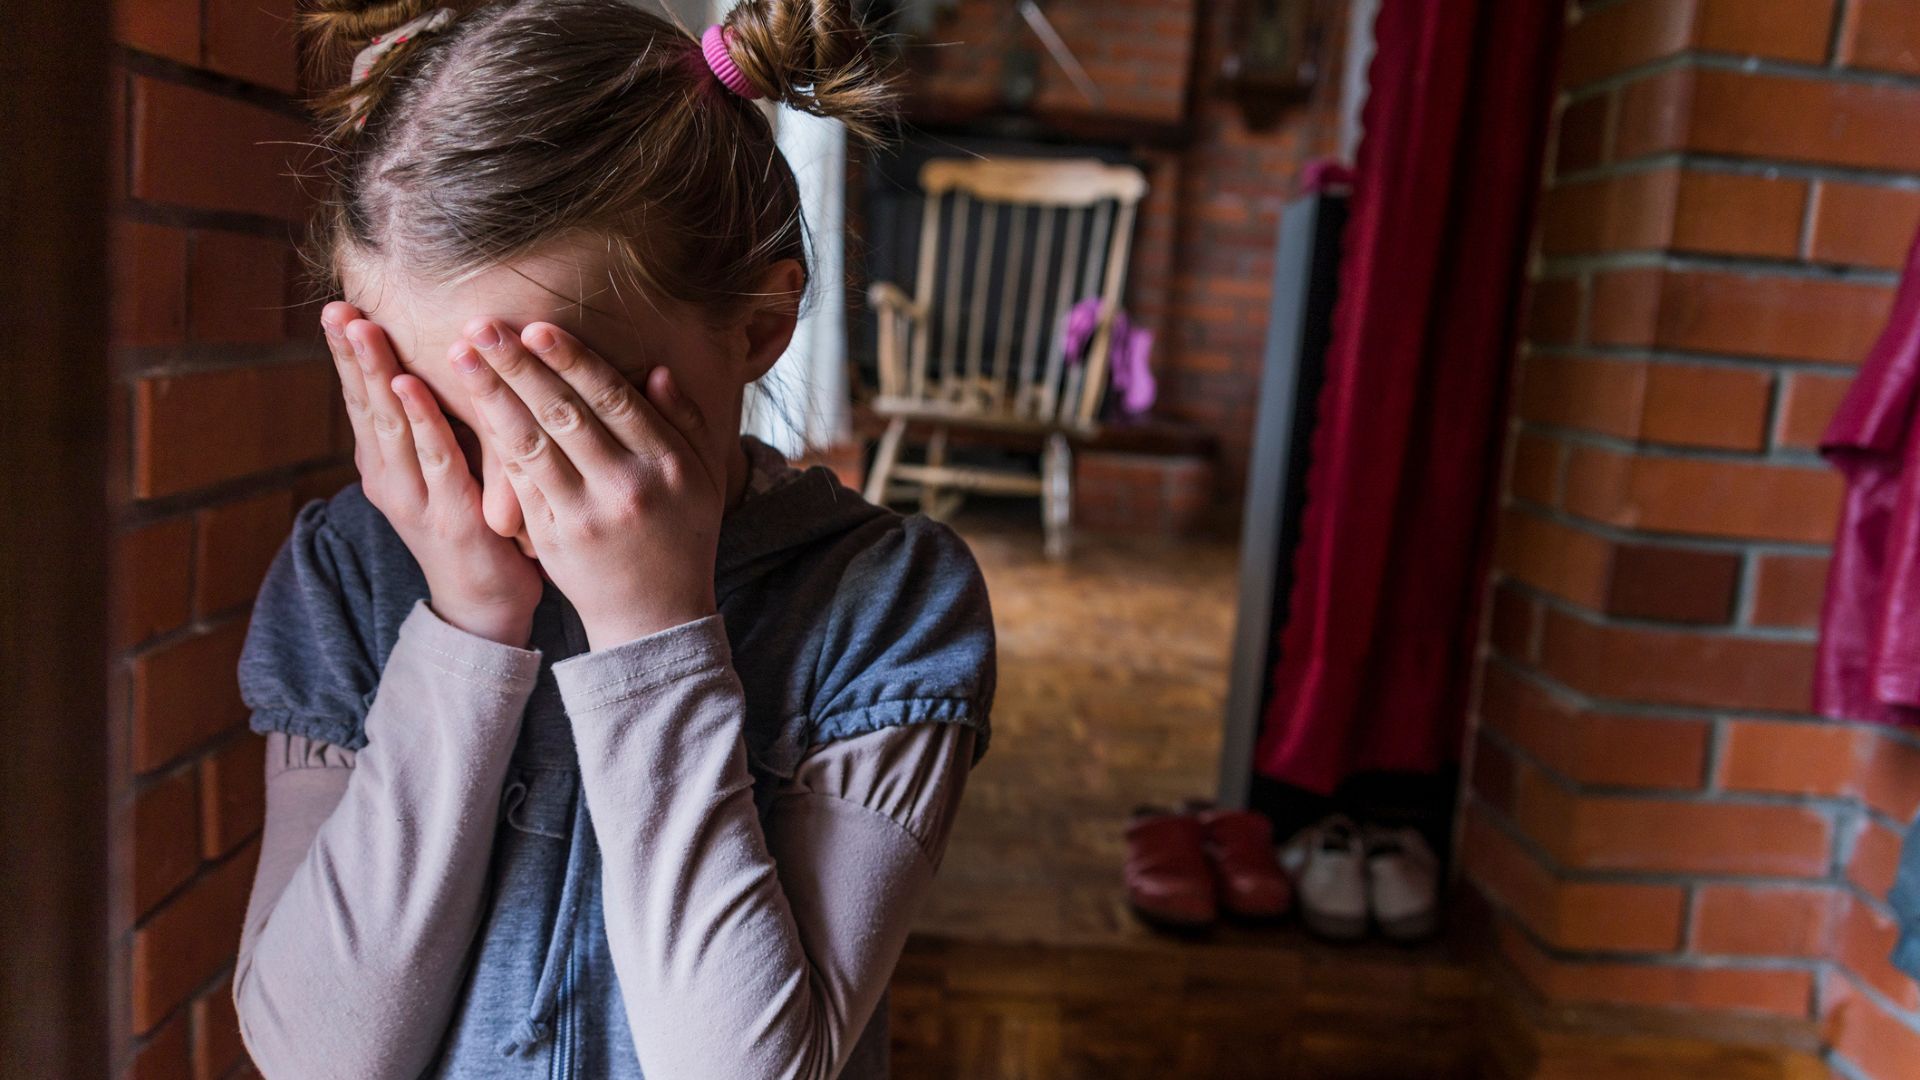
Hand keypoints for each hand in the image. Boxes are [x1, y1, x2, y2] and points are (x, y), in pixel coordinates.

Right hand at [323, 302, 543, 646]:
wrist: (486, 604)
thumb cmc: (473, 525)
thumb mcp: (447, 468)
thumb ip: (437, 424)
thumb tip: (442, 360)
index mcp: (385, 465)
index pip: (361, 400)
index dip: (347, 356)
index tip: (338, 307)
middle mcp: (389, 479)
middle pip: (366, 405)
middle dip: (351, 354)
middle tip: (338, 307)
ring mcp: (415, 499)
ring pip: (391, 426)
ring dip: (375, 375)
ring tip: (364, 330)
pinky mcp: (451, 517)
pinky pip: (436, 459)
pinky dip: (422, 421)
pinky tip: (409, 386)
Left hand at [453, 318, 726, 649]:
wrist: (655, 617)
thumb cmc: (682, 536)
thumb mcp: (704, 477)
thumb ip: (685, 421)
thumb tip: (655, 370)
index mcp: (667, 464)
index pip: (613, 399)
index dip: (572, 360)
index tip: (536, 327)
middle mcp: (626, 486)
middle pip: (564, 413)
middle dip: (518, 365)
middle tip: (481, 326)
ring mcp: (585, 514)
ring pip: (531, 444)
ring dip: (492, 395)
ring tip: (462, 357)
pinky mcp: (553, 537)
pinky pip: (519, 481)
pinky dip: (493, 442)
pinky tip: (472, 410)